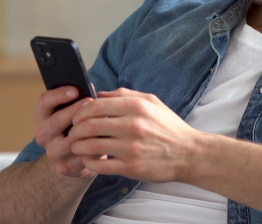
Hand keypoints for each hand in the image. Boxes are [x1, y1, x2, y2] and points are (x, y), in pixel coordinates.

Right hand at [33, 86, 100, 177]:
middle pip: (55, 121)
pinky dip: (95, 146)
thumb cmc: (78, 127)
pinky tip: (106, 138)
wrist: (75, 159)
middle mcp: (43, 135)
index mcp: (42, 117)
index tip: (75, 89)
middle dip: (74, 110)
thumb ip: (78, 101)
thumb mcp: (73, 112)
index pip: (44, 102)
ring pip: (69, 140)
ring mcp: (52, 152)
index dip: (58, 94)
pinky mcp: (65, 167)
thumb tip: (93, 91)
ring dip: (87, 130)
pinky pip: (81, 155)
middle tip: (91, 101)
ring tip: (102, 120)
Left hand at [68, 88, 201, 182]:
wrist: (188, 153)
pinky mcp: (131, 168)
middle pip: (89, 125)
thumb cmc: (168, 126)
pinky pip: (100, 165)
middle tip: (72, 132)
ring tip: (76, 146)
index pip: (96, 105)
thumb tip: (97, 93)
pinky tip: (88, 159)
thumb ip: (123, 95)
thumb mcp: (151, 102)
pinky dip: (89, 162)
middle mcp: (133, 126)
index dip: (80, 111)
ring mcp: (131, 148)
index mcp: (136, 107)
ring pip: (91, 146)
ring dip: (78, 146)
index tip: (76, 116)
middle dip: (75, 129)